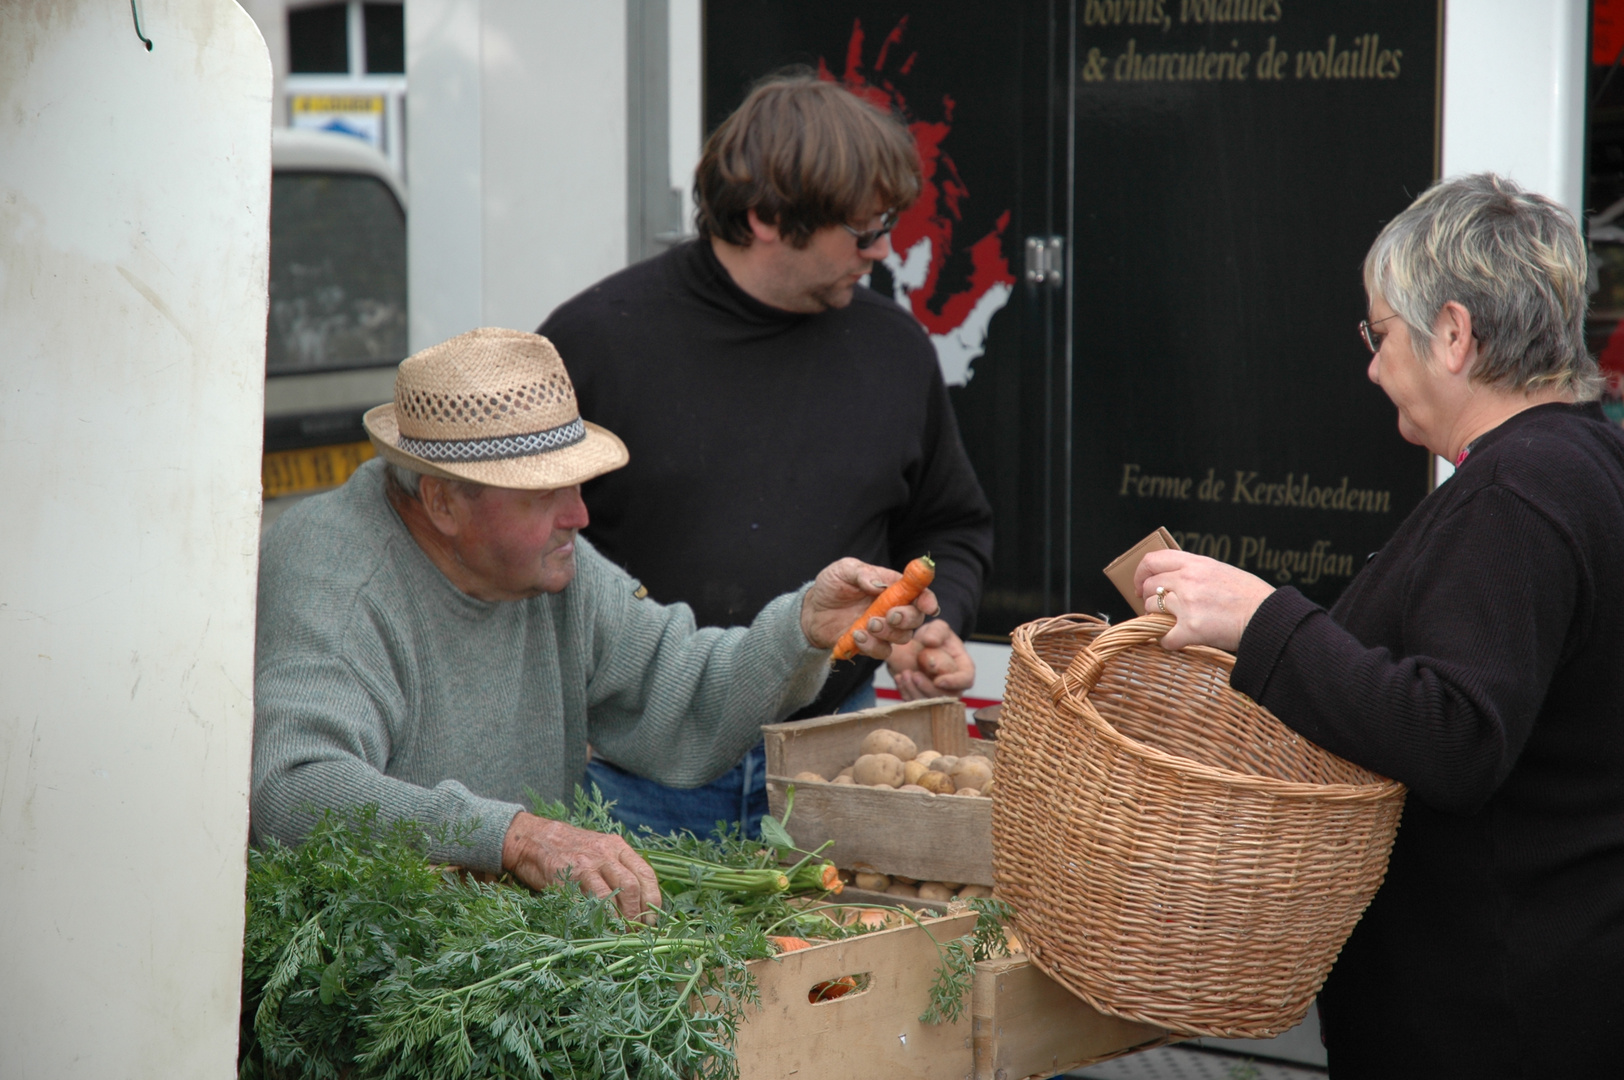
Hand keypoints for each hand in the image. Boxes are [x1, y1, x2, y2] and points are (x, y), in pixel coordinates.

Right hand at [501, 811, 660, 920]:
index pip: (645, 873)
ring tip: (621, 934)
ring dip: (621, 919)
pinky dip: (597, 918)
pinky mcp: (568, 877)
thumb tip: (638, 902)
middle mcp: (606, 853)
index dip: (653, 899)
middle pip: (633, 886)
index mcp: (617, 846)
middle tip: (636, 932)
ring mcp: (587, 864)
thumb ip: (617, 868)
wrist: (534, 838)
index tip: (652, 919)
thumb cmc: (570, 849)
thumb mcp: (599, 849)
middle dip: (637, 914)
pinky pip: (588, 900)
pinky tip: (600, 929)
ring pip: (614, 894)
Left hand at [800, 557, 939, 657]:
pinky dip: (872, 646)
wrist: (811, 610)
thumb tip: (879, 584)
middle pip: (916, 618)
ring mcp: (883, 629)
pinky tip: (856, 635)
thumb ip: (862, 573)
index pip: (919, 593)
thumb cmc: (831, 586)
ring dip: (888, 632)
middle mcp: (892, 608)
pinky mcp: (871, 645)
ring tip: (868, 623)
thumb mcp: (843, 570)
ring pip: (902, 637)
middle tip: (890, 615)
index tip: (927, 605)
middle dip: (908, 618)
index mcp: (892, 587)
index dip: (927, 599)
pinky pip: (882, 652)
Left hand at [886, 619, 974, 699]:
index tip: (938, 680)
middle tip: (914, 674)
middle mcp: (954, 686)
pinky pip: (915, 702)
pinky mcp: (923, 696)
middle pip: (946, 697)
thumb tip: (930, 642)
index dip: (954, 683)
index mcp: (964, 668)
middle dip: (928, 689)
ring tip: (903, 674)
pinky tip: (899, 678)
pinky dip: (905, 692)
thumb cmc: (934, 636)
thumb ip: (936, 631)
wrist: (920, 645)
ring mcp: (938, 694)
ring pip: (929, 704)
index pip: (966, 680)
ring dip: (914, 692)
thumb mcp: (937, 628)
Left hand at [1133, 550, 1275, 652]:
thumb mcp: (1220, 571)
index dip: (1140, 574)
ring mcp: (1187, 604)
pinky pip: (1164, 638)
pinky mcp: (1191, 629)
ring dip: (1158, 619)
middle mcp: (1187, 580)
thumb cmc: (1249, 596)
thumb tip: (1172, 578)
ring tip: (1174, 624)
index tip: (1140, 586)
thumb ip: (1194, 571)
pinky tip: (1178, 641)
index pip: (1152, 561)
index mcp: (1195, 564)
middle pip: (1149, 588)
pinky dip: (1168, 642)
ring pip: (1151, 611)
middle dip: (1149, 600)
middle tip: (1159, 610)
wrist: (1267, 617)